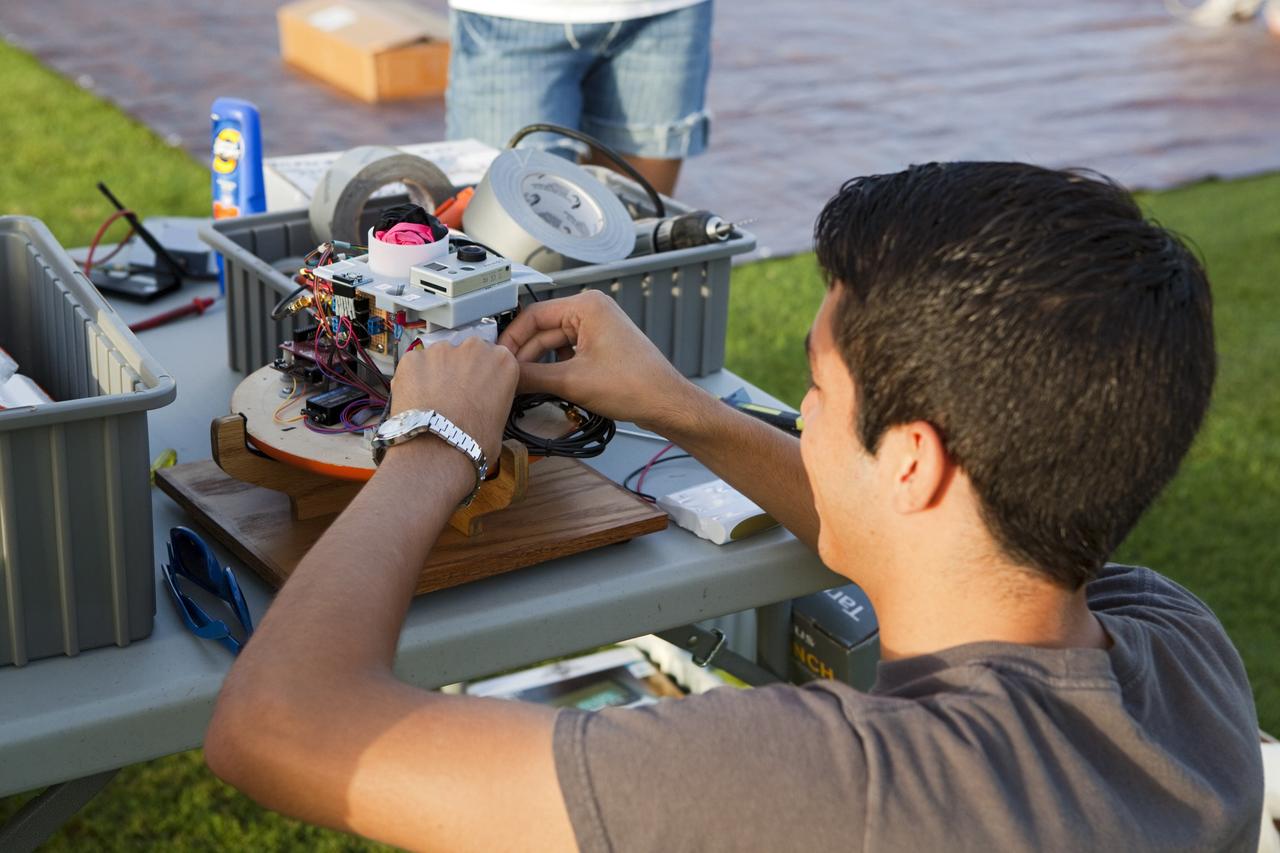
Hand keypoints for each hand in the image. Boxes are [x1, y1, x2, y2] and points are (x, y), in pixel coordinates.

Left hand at [388, 336, 516, 463]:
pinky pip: (413, 365)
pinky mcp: (413, 358)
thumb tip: (479, 403)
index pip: (494, 359)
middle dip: (459, 370)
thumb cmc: (473, 444)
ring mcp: (441, 350)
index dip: (483, 376)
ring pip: (438, 358)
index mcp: (503, 361)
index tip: (477, 389)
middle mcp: (474, 348)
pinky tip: (416, 401)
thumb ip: (491, 398)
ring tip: (431, 403)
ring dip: (435, 374)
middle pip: (466, 352)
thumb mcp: (501, 419)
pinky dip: (413, 379)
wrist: (437, 454)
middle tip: (453, 397)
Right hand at [497, 291, 698, 433]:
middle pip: (543, 329)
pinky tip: (544, 384)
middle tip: (505, 377)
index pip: (533, 316)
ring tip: (521, 384)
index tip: (497, 359)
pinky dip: (554, 367)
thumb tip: (505, 377)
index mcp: (587, 306)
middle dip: (525, 355)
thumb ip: (532, 377)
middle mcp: (593, 310)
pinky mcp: (602, 346)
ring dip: (539, 363)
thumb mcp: (572, 381)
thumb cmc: (635, 386)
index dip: (511, 339)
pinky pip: (568, 352)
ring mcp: (598, 328)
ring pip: (554, 343)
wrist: (666, 403)